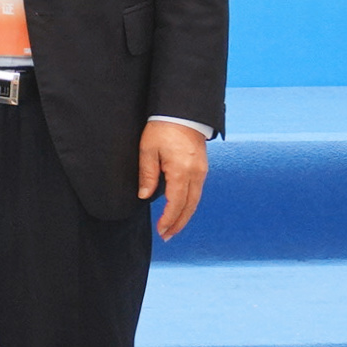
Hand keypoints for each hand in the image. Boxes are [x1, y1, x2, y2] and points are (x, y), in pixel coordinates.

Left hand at [138, 121, 207, 240]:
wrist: (182, 111)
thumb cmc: (162, 127)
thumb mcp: (148, 150)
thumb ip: (147, 175)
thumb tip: (144, 196)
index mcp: (181, 171)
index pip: (176, 203)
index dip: (169, 219)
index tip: (161, 231)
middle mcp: (196, 174)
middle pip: (189, 206)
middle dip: (178, 223)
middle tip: (167, 236)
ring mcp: (202, 171)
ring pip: (196, 201)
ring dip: (185, 216)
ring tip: (173, 227)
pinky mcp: (202, 167)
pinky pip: (197, 191)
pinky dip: (189, 204)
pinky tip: (181, 209)